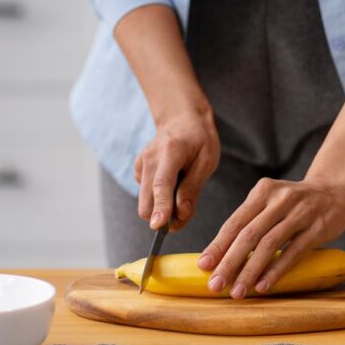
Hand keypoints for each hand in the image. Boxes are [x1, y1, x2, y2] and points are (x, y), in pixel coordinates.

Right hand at [135, 107, 219, 230]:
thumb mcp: (207, 161)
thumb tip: (181, 214)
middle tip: (186, 210)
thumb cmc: (199, 139)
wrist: (181, 119)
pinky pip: (146, 195)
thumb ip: (193, 188)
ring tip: (182, 190)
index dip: (161, 207)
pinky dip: (159, 197)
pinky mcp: (138, 170)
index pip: (162, 184)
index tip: (158, 226)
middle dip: (164, 215)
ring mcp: (141, 163)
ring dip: (163, 207)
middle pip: (147, 200)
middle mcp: (149, 158)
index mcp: (170, 152)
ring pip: (146, 202)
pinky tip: (172, 182)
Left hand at [197, 177, 344, 298]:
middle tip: (216, 285)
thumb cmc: (293, 203)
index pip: (235, 222)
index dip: (218, 245)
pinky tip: (263, 285)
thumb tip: (219, 255)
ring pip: (269, 244)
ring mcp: (300, 213)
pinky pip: (294, 252)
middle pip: (248, 234)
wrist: (334, 190)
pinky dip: (276, 270)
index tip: (203, 266)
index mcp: (262, 192)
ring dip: (251, 271)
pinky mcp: (318, 227)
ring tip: (238, 291)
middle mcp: (279, 199)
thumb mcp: (270, 202)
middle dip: (229, 262)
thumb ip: (249, 222)